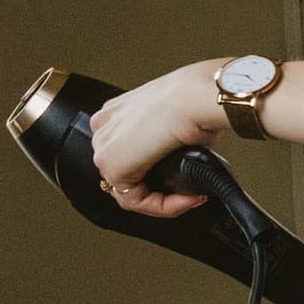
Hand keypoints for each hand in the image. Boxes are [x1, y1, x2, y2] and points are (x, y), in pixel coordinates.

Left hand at [89, 59, 227, 217]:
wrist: (196, 97)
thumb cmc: (198, 99)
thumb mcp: (183, 120)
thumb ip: (173, 142)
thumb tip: (186, 161)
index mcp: (120, 111)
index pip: (131, 155)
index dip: (162, 174)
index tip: (189, 175)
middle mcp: (106, 125)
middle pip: (127, 174)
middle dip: (161, 190)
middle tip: (191, 193)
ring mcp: (105, 144)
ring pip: (128, 190)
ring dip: (163, 201)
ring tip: (190, 198)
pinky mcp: (112, 164)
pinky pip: (134, 200)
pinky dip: (163, 206)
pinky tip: (186, 198)